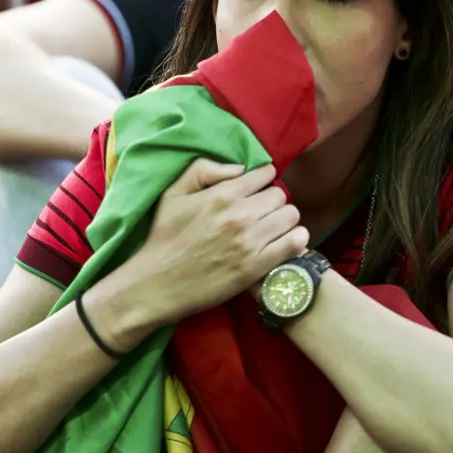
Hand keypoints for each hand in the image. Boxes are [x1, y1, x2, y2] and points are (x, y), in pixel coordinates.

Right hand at [108, 159, 307, 335]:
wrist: (156, 284)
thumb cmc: (164, 236)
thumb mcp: (173, 193)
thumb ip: (204, 169)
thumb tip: (240, 168)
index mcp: (222, 195)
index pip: (265, 174)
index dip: (262, 180)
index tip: (256, 190)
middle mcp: (240, 215)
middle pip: (280, 195)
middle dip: (272, 200)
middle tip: (261, 212)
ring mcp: (250, 242)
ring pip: (291, 216)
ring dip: (284, 220)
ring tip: (272, 228)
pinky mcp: (256, 268)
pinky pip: (294, 243)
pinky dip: (295, 240)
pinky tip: (284, 242)